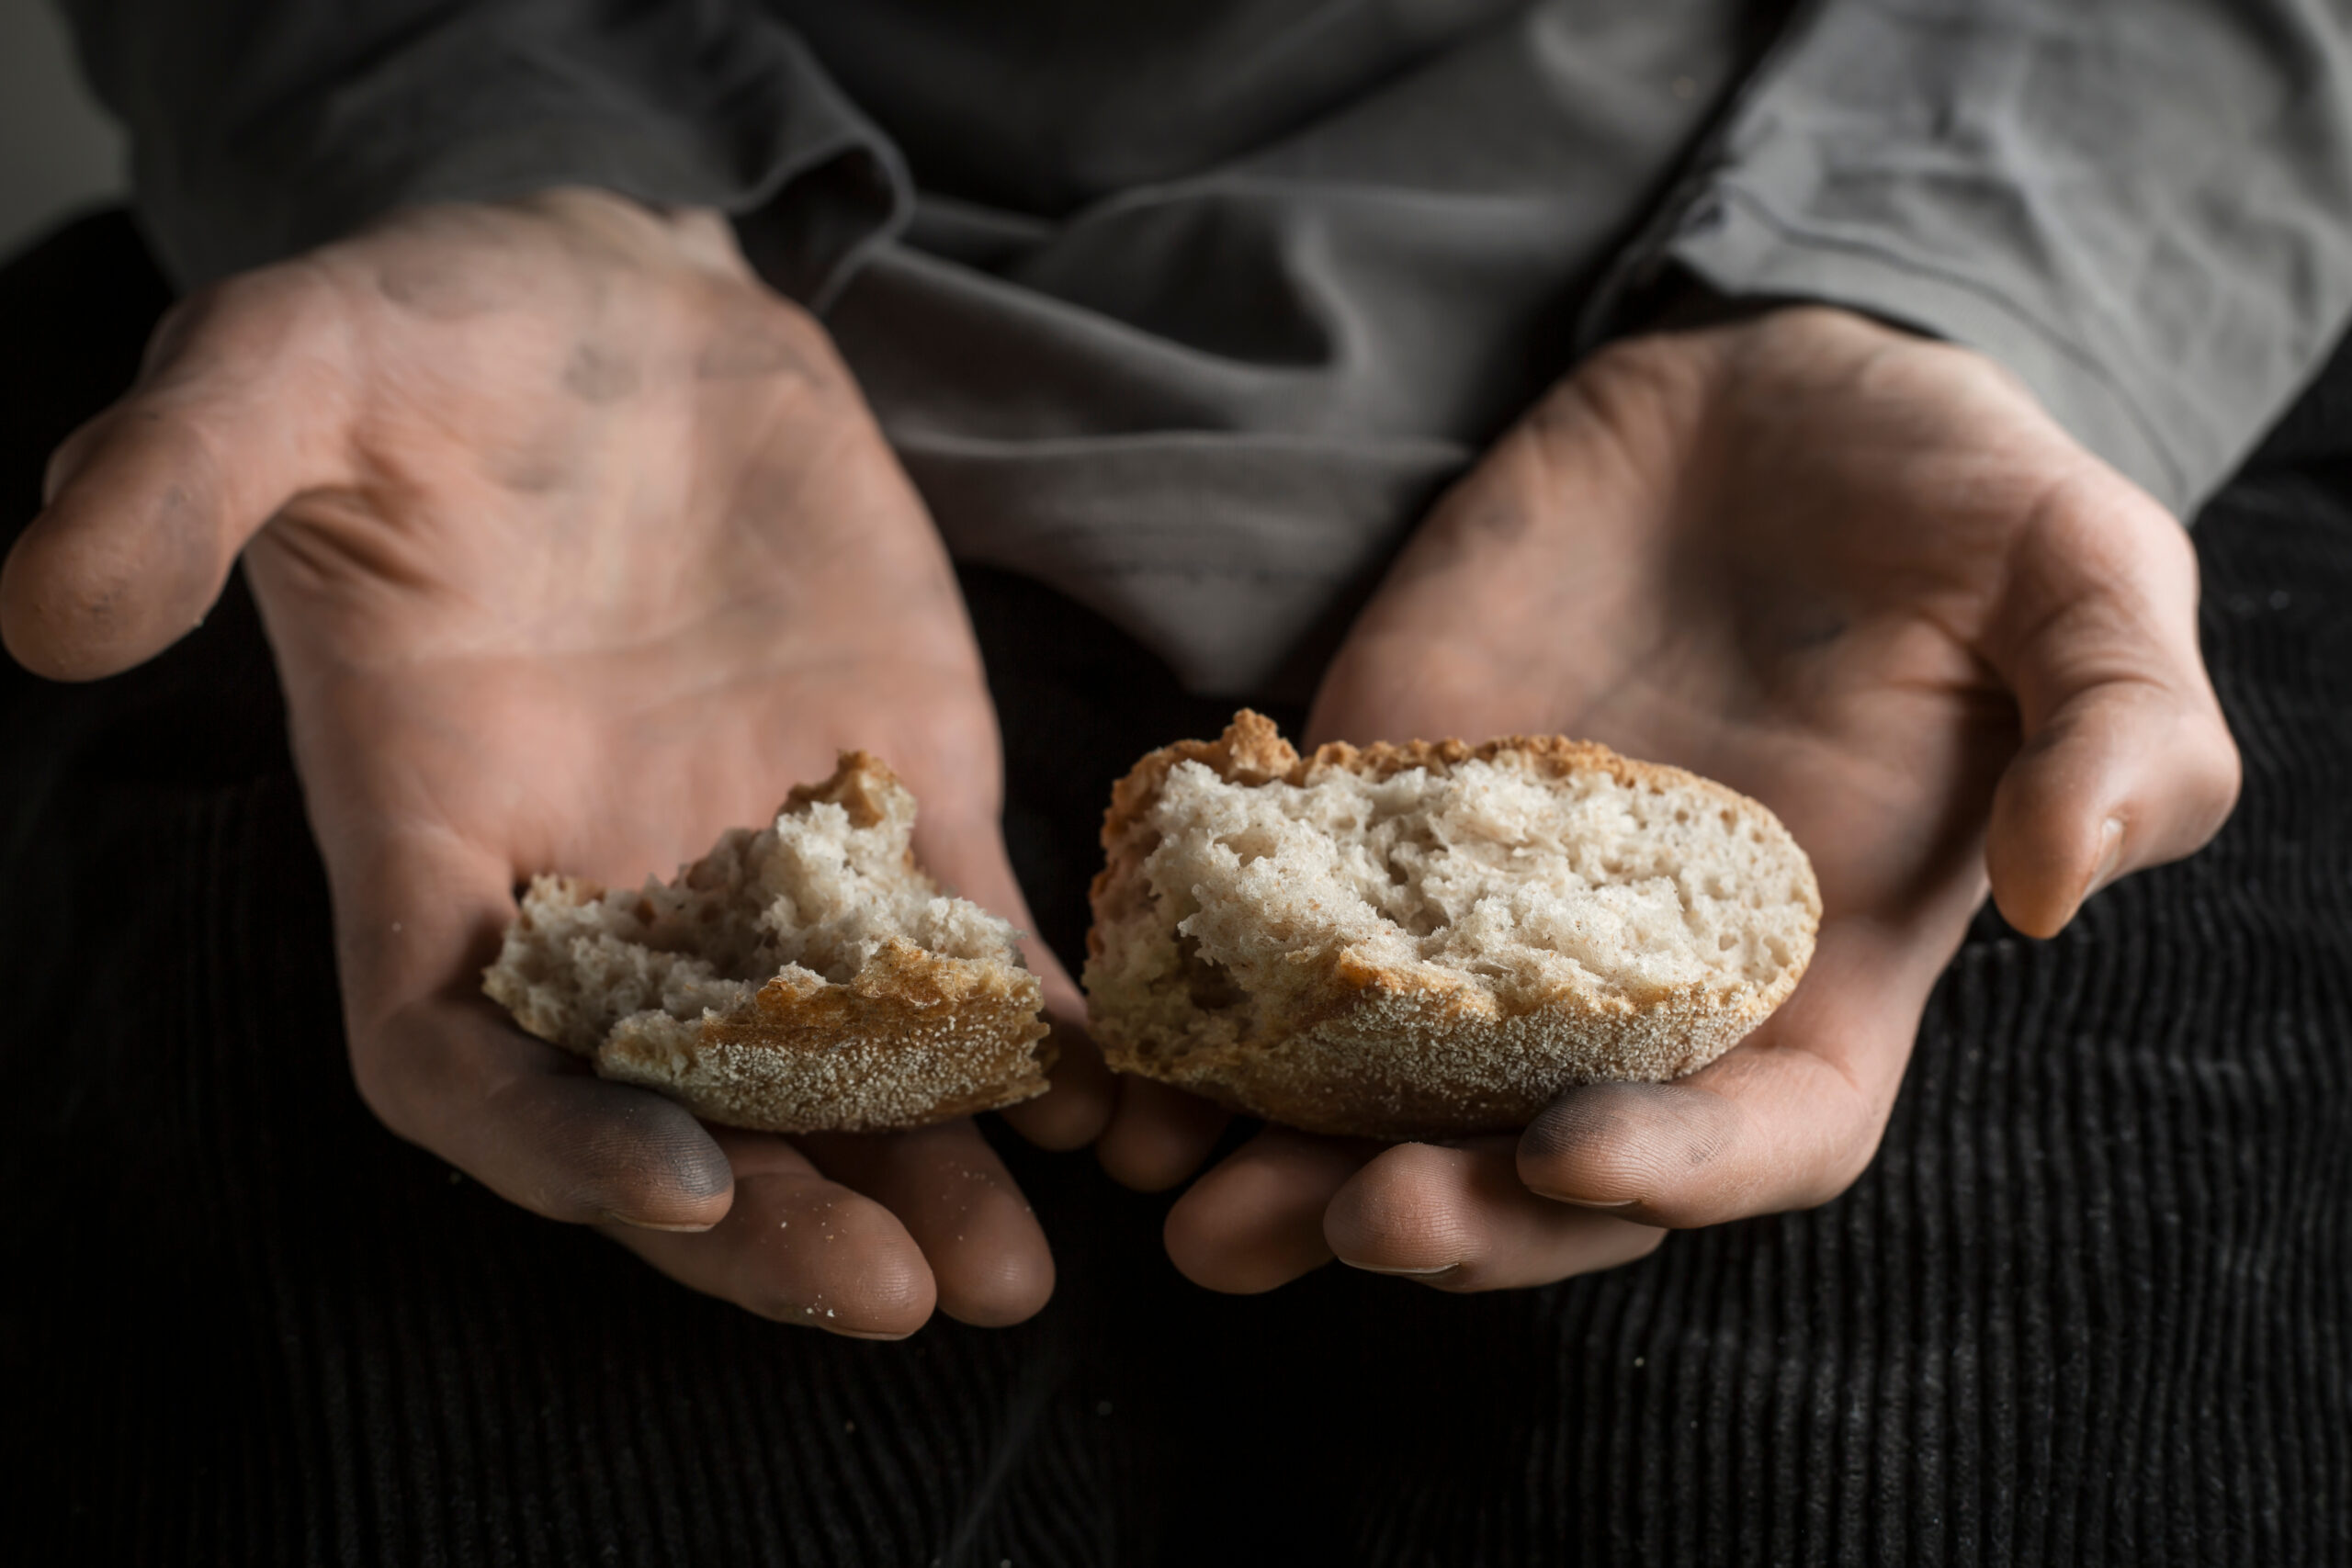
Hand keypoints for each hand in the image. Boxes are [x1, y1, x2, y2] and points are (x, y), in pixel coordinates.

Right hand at [1, 190, 1124, 1334]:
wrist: (628, 307)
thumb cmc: (439, 336)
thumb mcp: (290, 363)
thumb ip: (180, 478)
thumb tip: (41, 606)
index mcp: (434, 842)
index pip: (460, 1061)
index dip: (546, 1147)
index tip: (666, 1189)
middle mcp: (602, 896)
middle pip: (669, 1117)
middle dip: (767, 1218)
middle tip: (892, 1295)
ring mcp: (764, 867)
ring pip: (838, 1072)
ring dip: (923, 1176)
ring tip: (1016, 1270)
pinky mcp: (898, 805)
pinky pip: (971, 950)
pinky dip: (1033, 1035)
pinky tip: (1108, 1099)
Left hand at [1161, 305, 2238, 1292]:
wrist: (1758, 387)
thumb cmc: (1947, 486)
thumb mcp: (2082, 574)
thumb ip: (2121, 730)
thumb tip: (2068, 889)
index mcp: (1823, 968)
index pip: (1761, 1137)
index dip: (1676, 1178)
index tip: (1568, 1156)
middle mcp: (1647, 981)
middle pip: (1547, 1165)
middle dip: (1451, 1215)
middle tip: (1341, 1217)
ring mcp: (1494, 910)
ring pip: (1390, 1094)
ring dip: (1287, 1164)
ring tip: (1184, 1199)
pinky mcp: (1377, 816)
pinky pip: (1287, 940)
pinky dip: (1210, 1005)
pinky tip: (1131, 1041)